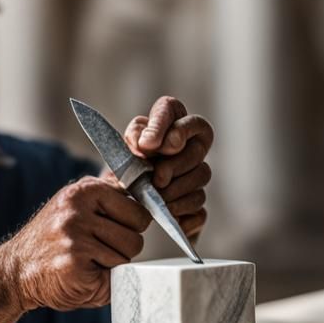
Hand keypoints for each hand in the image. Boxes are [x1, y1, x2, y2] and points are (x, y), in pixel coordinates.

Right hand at [1, 177, 151, 310]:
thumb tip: (146, 177)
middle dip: (124, 250)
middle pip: (136, 235)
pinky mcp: (73, 261)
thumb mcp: (76, 207)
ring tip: (86, 263)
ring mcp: (75, 234)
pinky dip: (101, 283)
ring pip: (126, 257)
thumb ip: (107, 196)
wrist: (15, 271)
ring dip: (112, 267)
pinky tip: (80, 275)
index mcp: (84, 190)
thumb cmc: (54, 242)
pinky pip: (111, 276)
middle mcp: (78, 208)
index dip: (132, 227)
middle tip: (97, 252)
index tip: (115, 232)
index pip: (138, 209)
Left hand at [123, 96, 212, 238]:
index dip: (164, 124)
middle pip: (196, 147)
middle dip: (176, 164)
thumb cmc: (124, 170)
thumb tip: (146, 143)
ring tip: (158, 198)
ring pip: (202, 175)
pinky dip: (184, 211)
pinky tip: (168, 214)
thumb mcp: (122, 153)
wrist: (121, 205)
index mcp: (167, 124)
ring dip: (179, 188)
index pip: (171, 109)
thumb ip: (134, 142)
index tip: (149, 144)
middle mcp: (189, 145)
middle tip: (156, 178)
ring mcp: (196, 174)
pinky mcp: (195, 205)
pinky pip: (200, 207)